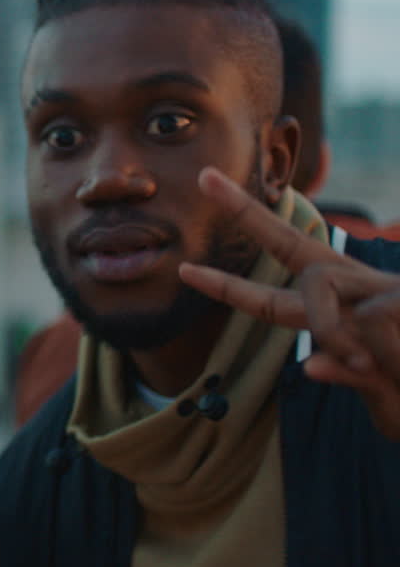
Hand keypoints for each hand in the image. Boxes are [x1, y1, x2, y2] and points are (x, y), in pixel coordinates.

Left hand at [179, 167, 399, 439]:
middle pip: (288, 244)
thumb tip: (309, 366)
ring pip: (319, 293)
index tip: (187, 256)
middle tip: (205, 177)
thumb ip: (347, 374)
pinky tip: (391, 354)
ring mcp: (379, 288)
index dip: (232, 272)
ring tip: (378, 361)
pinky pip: (366, 319)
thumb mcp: (382, 390)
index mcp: (341, 304)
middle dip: (244, 212)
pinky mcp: (397, 300)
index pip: (276, 287)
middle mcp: (355, 286)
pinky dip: (375, 351)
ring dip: (333, 332)